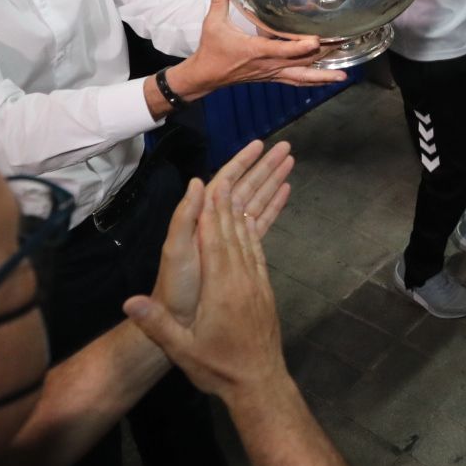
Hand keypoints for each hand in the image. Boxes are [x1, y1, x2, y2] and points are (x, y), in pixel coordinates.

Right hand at [123, 174, 287, 403]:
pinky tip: (249, 224)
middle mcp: (242, 278)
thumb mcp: (182, 350)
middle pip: (233, 232)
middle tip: (225, 172)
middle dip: (228, 202)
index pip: (215, 241)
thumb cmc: (218, 367)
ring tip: (237, 188)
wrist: (260, 383)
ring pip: (249, 238)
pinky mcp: (264, 290)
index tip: (206, 185)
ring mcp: (257, 283)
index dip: (210, 213)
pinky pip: (258, 253)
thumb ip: (158, 325)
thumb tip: (128, 302)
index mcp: (222, 288)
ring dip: (242, 211)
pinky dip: (252, 233)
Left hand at [151, 139, 295, 323]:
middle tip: (286, 148)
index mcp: (202, 217)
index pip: (226, 181)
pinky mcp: (240, 250)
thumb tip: (197, 181)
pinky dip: (273, 205)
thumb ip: (185, 216)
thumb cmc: (177, 288)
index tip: (261, 145)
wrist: (180, 321)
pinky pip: (260, 221)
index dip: (243, 162)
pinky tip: (285, 193)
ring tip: (290, 164)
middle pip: (245, 186)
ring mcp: (230, 234)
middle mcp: (217, 221)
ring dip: (272, 181)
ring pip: (255, 199)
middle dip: (265, 167)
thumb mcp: (175, 251)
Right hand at [177, 0, 343, 93]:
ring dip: (322, 76)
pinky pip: (296, 81)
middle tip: (343, 47)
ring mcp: (272, 73)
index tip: (316, 41)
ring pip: (301, 77)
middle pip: (300, 63)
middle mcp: (268, 64)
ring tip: (342, 74)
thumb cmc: (211, 49)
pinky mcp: (273, 77)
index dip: (300, 47)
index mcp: (256, 50)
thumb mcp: (213, 23)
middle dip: (322, 56)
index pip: (282, 50)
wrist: (206, 76)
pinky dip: (313, 81)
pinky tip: (328, 80)